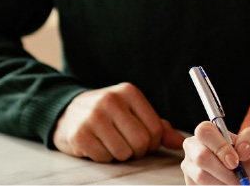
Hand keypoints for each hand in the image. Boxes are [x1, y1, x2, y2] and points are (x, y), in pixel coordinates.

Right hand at [53, 82, 182, 161]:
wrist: (67, 113)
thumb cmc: (107, 114)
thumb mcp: (132, 112)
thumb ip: (158, 126)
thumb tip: (181, 142)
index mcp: (129, 92)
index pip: (155, 129)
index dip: (151, 142)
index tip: (141, 140)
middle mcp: (111, 100)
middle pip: (141, 142)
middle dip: (136, 151)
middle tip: (125, 144)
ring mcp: (93, 116)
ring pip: (123, 153)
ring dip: (119, 155)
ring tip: (110, 143)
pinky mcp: (80, 134)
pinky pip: (104, 158)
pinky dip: (103, 157)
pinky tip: (96, 144)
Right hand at [182, 123, 249, 184]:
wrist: (245, 178)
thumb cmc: (248, 158)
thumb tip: (242, 149)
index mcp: (208, 132)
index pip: (205, 132)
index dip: (220, 147)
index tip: (236, 162)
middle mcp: (193, 147)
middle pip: (201, 157)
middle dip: (224, 171)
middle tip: (238, 178)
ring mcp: (189, 166)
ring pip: (202, 176)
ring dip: (223, 182)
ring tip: (234, 183)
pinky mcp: (189, 182)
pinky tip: (225, 185)